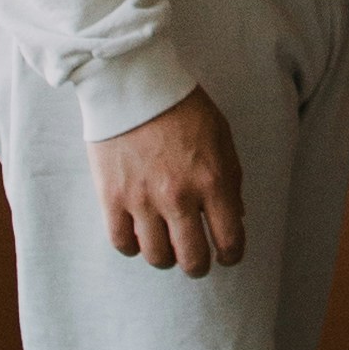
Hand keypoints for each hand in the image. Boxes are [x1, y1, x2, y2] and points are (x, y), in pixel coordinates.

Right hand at [93, 88, 244, 275]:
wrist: (134, 84)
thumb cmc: (182, 107)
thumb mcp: (221, 138)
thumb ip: (231, 180)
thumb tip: (236, 216)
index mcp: (213, 182)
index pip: (229, 241)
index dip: (231, 255)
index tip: (226, 254)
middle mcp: (179, 197)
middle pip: (192, 260)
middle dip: (198, 264)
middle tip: (195, 257)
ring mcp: (143, 200)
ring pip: (157, 257)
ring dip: (165, 256)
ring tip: (165, 243)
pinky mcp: (112, 197)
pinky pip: (122, 242)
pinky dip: (132, 246)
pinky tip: (138, 234)